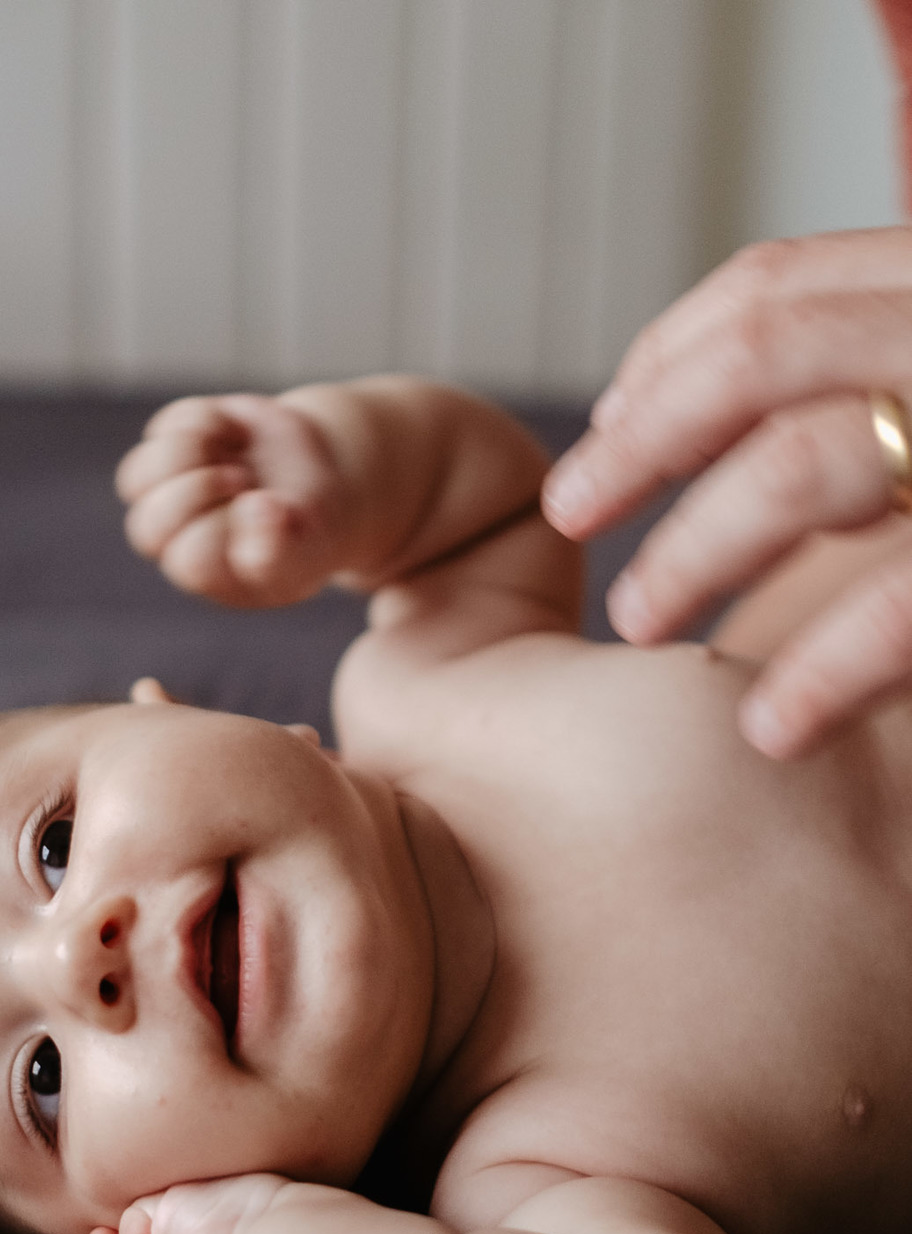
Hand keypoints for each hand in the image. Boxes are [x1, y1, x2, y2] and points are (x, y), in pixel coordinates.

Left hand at [115, 393, 346, 608]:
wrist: (319, 479)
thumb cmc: (307, 531)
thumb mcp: (306, 551)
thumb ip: (280, 551)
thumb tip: (257, 508)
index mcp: (208, 573)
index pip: (190, 559)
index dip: (225, 527)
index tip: (267, 506)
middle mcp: (178, 538)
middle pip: (146, 527)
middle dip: (196, 493)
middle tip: (241, 479)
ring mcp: (170, 490)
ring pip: (135, 478)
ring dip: (187, 456)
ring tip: (234, 458)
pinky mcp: (173, 444)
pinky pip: (166, 428)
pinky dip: (207, 422)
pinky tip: (238, 436)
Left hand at [541, 227, 911, 755]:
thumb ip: (839, 401)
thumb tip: (668, 427)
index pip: (780, 289)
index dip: (668, 362)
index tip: (599, 438)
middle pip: (772, 351)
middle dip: (647, 440)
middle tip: (569, 517)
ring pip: (810, 463)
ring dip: (701, 549)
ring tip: (639, 626)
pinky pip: (907, 601)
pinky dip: (828, 669)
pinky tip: (768, 731)